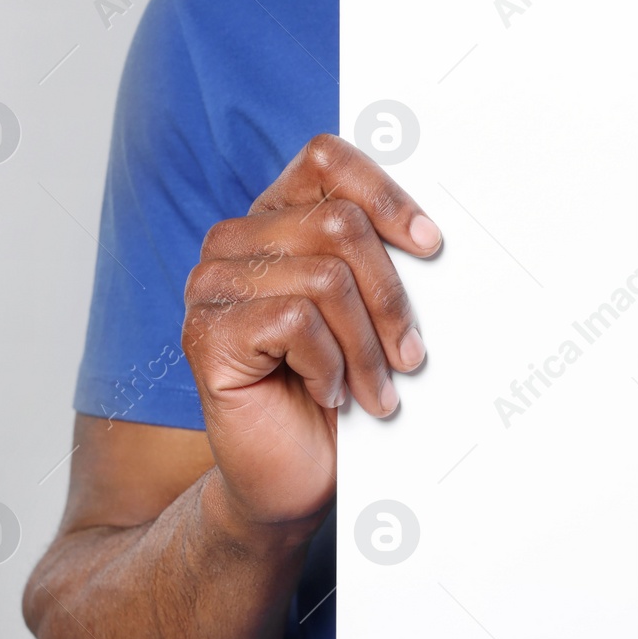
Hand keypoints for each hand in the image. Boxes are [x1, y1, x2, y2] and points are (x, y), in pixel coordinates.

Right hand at [182, 135, 441, 525]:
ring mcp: (212, 284)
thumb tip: (431, 234)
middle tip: (411, 355)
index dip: (385, 195)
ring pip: (326, 277)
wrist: (295, 477)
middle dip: (390, 297)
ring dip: (367, 346)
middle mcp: (236, 241)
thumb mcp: (369, 316)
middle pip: (339, 223)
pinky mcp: (206, 332)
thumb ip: (380, 263)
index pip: (325, 160)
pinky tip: (329, 393)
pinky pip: (296, 321)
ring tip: (376, 388)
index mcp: (276, 219)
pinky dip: (331, 366)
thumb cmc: (338, 393)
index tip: (429, 244)